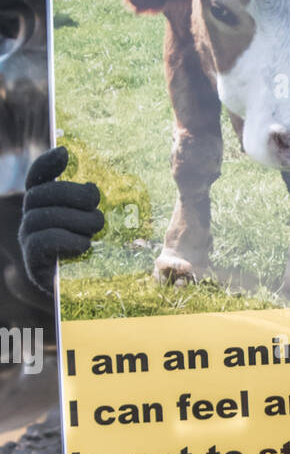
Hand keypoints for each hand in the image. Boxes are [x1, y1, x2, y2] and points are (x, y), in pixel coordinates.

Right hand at [18, 146, 104, 292]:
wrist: (82, 300)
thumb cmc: (93, 261)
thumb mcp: (95, 229)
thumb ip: (89, 208)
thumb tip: (93, 186)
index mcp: (44, 208)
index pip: (37, 178)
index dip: (47, 164)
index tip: (66, 153)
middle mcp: (31, 221)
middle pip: (40, 195)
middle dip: (71, 194)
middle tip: (96, 205)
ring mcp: (29, 242)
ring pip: (41, 217)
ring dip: (75, 220)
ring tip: (94, 231)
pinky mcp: (34, 264)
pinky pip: (42, 241)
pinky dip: (66, 240)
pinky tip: (84, 246)